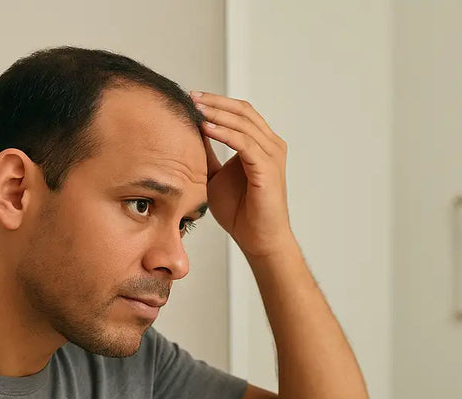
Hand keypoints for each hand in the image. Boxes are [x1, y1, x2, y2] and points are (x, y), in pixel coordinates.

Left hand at [190, 91, 294, 258]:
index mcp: (262, 144)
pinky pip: (244, 143)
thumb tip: (190, 133)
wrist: (258, 239)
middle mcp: (271, 145)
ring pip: (243, 123)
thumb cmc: (240, 212)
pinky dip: (224, 133)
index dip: (216, 102)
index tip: (191, 98)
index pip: (240, 112)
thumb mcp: (215, 175)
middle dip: (214, 102)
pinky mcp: (267, 168)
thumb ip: (207, 153)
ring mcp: (272, 155)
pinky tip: (205, 128)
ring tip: (194, 108)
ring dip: (217, 114)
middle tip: (190, 97)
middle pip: (243, 111)